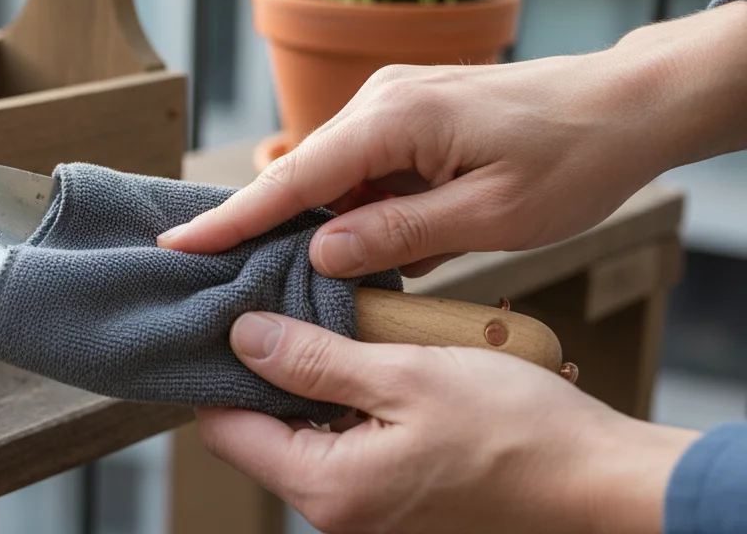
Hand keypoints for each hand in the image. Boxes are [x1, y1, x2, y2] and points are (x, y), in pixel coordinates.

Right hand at [160, 2, 746, 277]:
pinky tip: (386, 240)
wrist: (628, 104)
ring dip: (332, 223)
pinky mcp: (410, 112)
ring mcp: (394, 101)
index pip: (293, 180)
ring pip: (336, 176)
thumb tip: (322, 253)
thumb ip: (400, 235)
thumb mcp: (491, 216)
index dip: (231, 220)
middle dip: (274, 229)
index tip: (175, 245)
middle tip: (243, 283)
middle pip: (305, 176)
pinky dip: (363, 207)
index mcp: (393, 119)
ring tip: (340, 272)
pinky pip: (366, 166)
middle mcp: (381, 99)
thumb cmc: (573, 159)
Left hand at [197, 313, 699, 533]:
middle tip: (286, 309)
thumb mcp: (405, 375)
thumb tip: (242, 337)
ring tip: (338, 328)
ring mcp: (370, 511)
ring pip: (306, 437)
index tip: (230, 318)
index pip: (226, 430)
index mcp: (329, 488)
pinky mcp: (399, 500)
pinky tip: (377, 363)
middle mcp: (339, 513)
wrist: (600, 482)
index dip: (221, 371)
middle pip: (263, 433)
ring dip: (315, 384)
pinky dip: (351, 403)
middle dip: (270, 372)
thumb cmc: (516, 430)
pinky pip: (349, 446)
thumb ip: (314, 360)